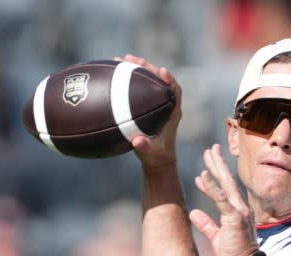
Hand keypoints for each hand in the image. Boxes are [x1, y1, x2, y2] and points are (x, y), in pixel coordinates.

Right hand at [120, 54, 182, 169]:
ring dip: (137, 69)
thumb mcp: (151, 152)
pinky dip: (130, 79)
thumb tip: (137, 140)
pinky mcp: (148, 105)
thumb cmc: (156, 156)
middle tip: (131, 59)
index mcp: (173, 113)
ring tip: (121, 59)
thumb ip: (145, 146)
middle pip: (160, 79)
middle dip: (147, 67)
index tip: (162, 70)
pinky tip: (115, 73)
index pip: (175, 91)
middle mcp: (166, 105)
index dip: (169, 79)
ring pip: (149, 81)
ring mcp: (157, 104)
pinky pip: (140, 88)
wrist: (157, 160)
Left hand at [190, 144, 258, 255]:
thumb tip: (193, 213)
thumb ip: (207, 225)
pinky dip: (211, 186)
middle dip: (219, 163)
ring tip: (207, 153)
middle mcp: (241, 208)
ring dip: (216, 168)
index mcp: (238, 212)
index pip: (227, 189)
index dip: (217, 176)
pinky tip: (203, 174)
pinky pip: (221, 198)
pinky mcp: (234, 218)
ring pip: (226, 184)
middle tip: (211, 148)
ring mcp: (239, 211)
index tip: (207, 166)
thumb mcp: (217, 238)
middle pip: (228, 181)